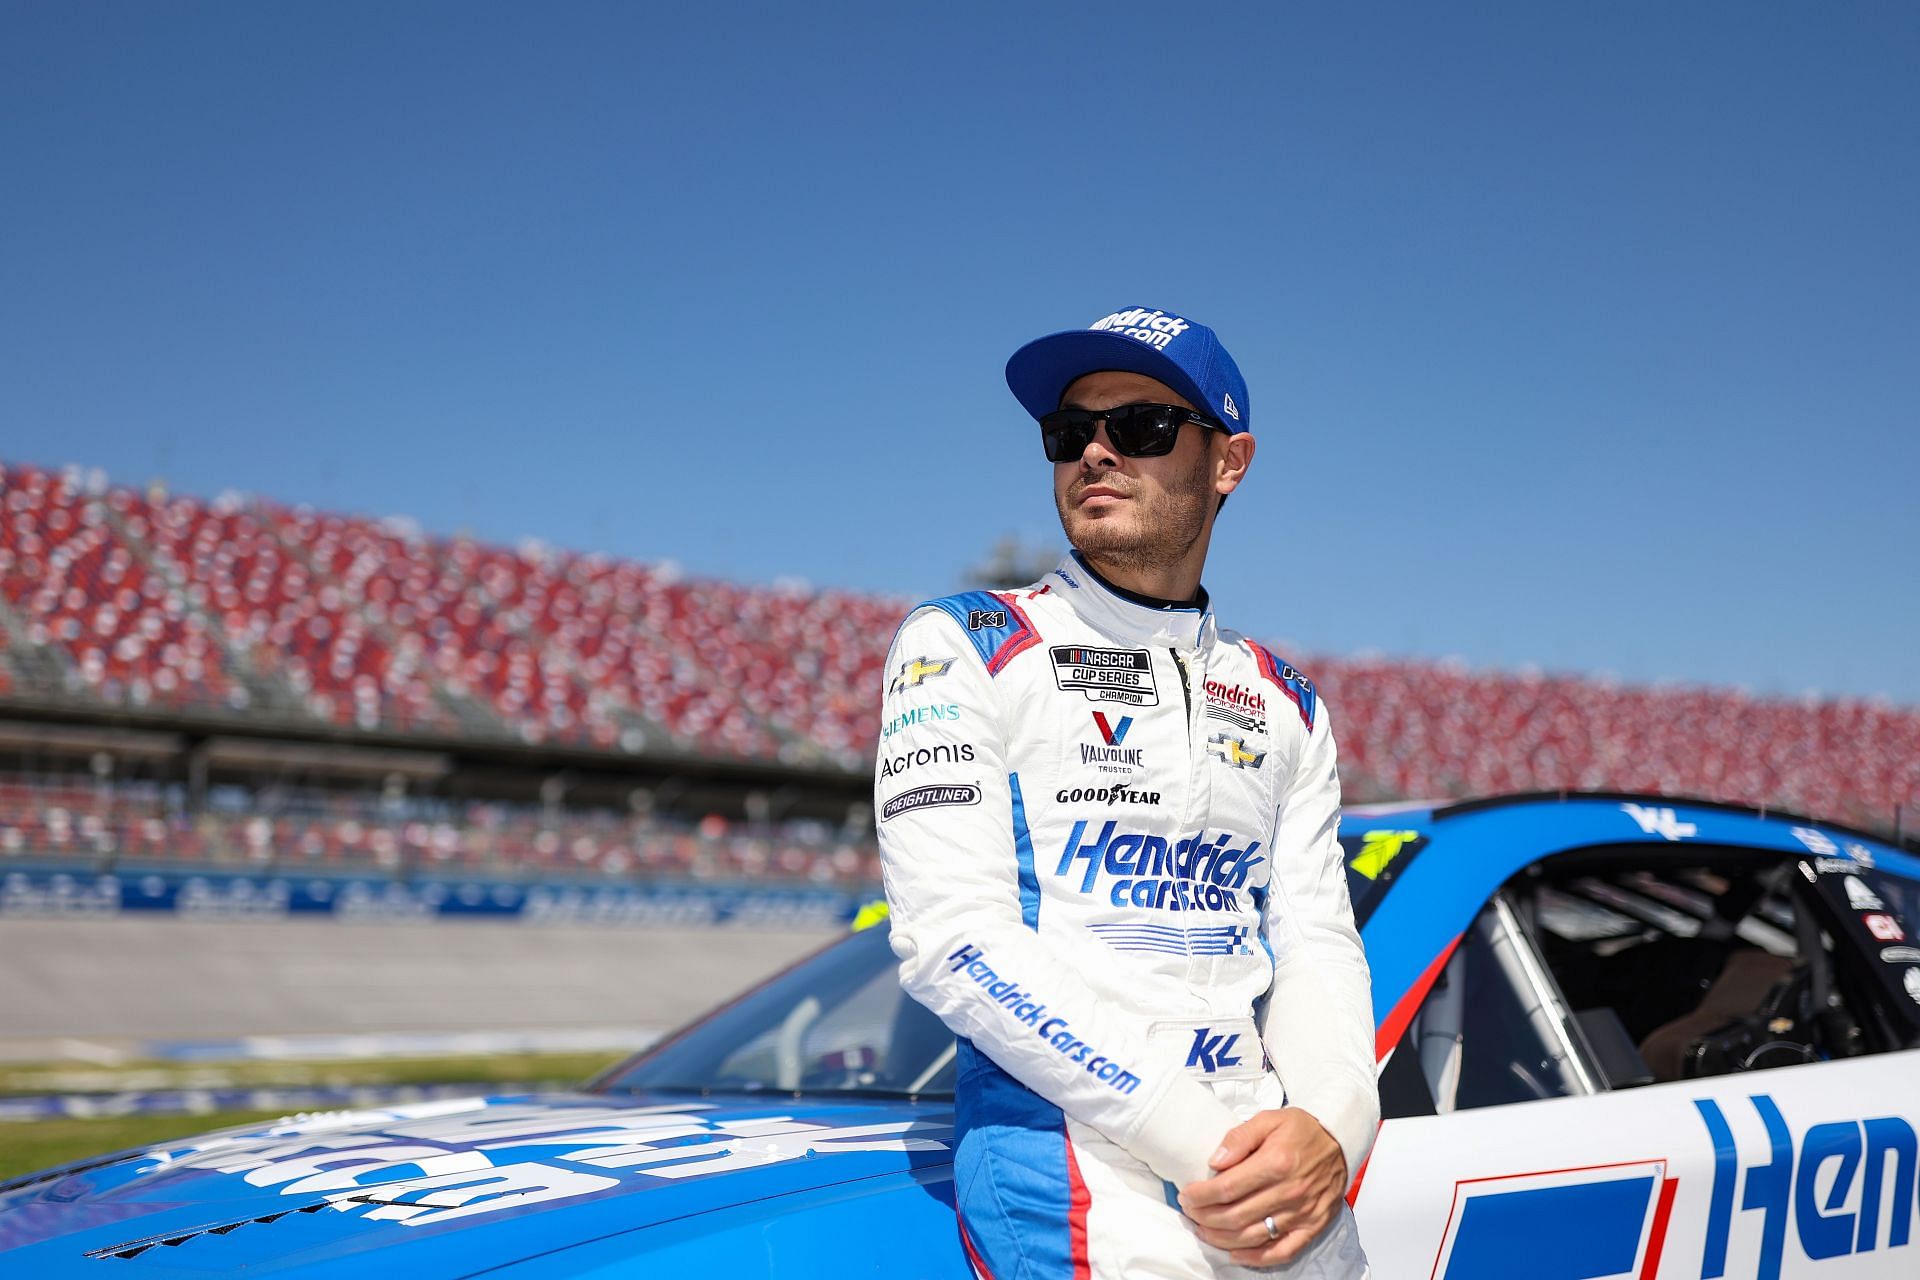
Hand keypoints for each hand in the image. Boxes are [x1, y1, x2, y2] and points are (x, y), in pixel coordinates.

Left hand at [1177, 1108, 1347, 1266]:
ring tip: (1203, 1230)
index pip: (1228, 1187)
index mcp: (1276, 1163)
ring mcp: (1302, 1213)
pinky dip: (1256, 1258)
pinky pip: (1282, 1251)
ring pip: (1253, 1237)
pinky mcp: (1312, 1227)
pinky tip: (1236, 1253)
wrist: (1341, 1142)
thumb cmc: (1303, 1131)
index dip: (1201, 1195)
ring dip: (1222, 1238)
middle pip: (1236, 1216)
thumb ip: (1239, 1138)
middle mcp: (1290, 1192)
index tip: (1187, 1195)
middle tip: (1190, 1212)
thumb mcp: (1269, 1119)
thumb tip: (1215, 1160)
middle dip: (1205, 1217)